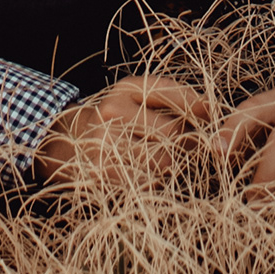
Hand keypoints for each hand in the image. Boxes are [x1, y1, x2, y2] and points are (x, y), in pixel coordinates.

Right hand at [36, 76, 212, 184]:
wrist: (64, 145)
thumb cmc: (113, 120)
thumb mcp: (137, 96)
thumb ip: (174, 97)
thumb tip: (210, 108)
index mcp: (125, 90)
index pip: (175, 95)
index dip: (197, 106)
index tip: (209, 115)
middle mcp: (112, 113)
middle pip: (173, 133)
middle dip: (184, 142)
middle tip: (179, 146)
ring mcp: (105, 145)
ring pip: (163, 162)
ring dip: (168, 166)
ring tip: (156, 160)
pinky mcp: (102, 175)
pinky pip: (146, 183)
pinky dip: (152, 183)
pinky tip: (141, 175)